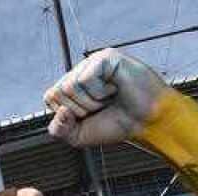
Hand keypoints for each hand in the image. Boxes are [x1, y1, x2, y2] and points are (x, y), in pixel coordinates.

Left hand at [44, 48, 166, 147]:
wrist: (147, 122)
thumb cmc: (118, 124)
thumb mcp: (79, 135)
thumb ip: (60, 129)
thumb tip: (59, 112)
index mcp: (73, 86)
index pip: (50, 98)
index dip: (66, 114)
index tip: (88, 116)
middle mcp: (81, 71)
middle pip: (57, 92)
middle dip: (79, 109)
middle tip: (101, 107)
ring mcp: (93, 63)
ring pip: (70, 86)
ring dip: (91, 102)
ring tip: (109, 99)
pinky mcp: (105, 58)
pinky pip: (86, 80)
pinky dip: (100, 93)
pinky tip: (115, 89)